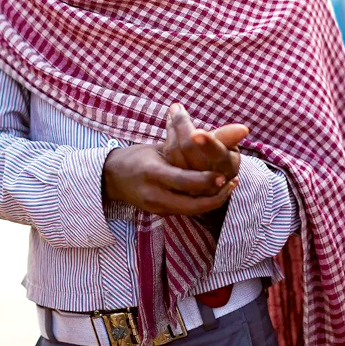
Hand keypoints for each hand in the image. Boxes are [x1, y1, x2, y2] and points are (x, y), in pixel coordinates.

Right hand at [102, 143, 236, 215]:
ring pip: (190, 211)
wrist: (112, 178)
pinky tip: (215, 192)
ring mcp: (156, 207)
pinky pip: (185, 211)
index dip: (204, 181)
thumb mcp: (158, 148)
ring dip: (212, 202)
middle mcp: (154, 194)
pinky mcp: (159, 213)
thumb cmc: (138, 156)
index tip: (224, 176)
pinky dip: (201, 203)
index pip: (182, 180)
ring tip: (229, 187)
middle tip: (232, 183)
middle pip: (190, 204)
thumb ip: (180, 145)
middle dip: (214, 198)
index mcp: (152, 172)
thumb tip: (205, 132)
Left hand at [162, 103, 247, 181]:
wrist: (205, 173)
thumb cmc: (220, 153)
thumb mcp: (228, 145)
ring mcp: (190, 183)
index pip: (218, 154)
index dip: (208, 144)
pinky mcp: (174, 181)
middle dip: (182, 126)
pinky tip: (170, 122)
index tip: (197, 132)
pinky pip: (167, 157)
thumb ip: (230, 137)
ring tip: (175, 110)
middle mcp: (209, 179)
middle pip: (190, 150)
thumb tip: (243, 129)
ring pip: (175, 153)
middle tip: (177, 107)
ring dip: (173, 128)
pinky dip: (168, 136)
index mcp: (227, 168)